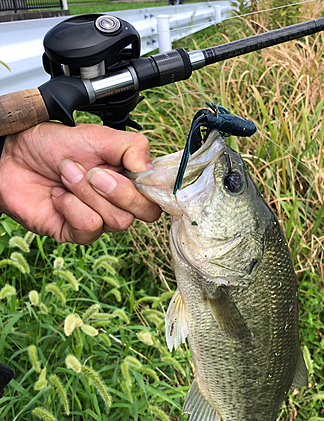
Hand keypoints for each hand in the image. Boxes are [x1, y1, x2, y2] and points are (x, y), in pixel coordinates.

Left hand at [0, 122, 160, 243]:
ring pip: (117, 220)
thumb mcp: (97, 135)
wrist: (13, 157)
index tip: (139, 175)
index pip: (159, 195)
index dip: (155, 189)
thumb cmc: (52, 145)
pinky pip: (90, 227)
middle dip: (120, 191)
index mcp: (129, 177)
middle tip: (94, 172)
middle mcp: (119, 201)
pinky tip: (59, 196)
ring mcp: (100, 218)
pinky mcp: (78, 232)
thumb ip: (132, 147)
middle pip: (145, 212)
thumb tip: (150, 171)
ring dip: (88, 194)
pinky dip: (72, 207)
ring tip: (67, 175)